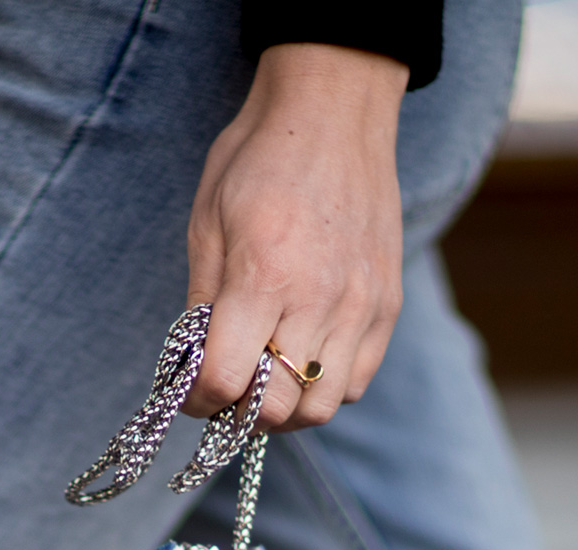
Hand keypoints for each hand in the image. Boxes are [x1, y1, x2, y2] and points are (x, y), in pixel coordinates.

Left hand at [183, 43, 408, 432]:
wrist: (334, 112)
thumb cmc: (259, 159)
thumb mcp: (208, 222)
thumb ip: (203, 300)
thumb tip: (195, 365)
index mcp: (263, 277)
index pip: (227, 381)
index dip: (198, 399)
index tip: (190, 389)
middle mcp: (319, 300)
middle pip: (278, 409)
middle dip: (242, 410)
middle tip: (228, 384)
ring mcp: (361, 306)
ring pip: (321, 406)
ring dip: (286, 406)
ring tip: (268, 375)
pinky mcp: (387, 306)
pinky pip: (356, 382)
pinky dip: (325, 387)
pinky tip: (304, 356)